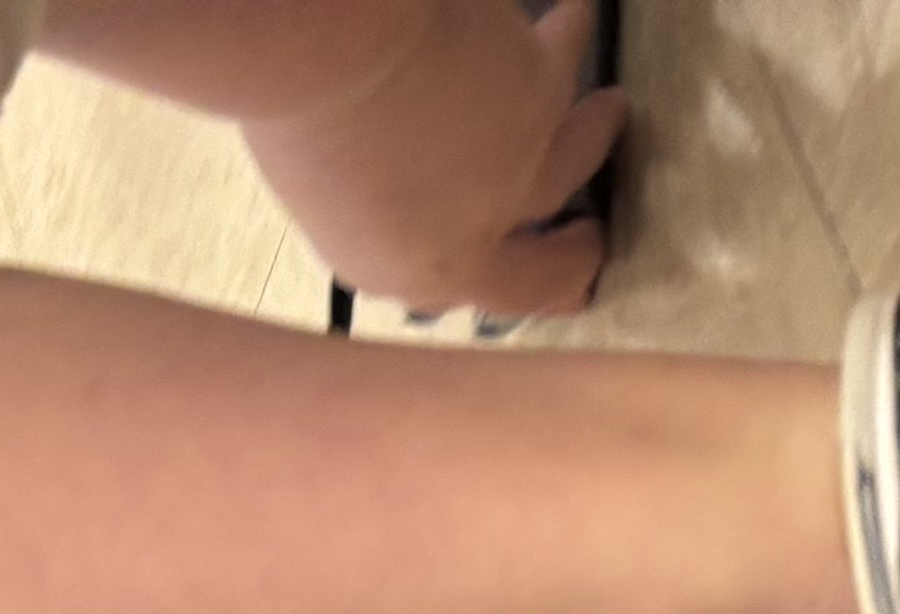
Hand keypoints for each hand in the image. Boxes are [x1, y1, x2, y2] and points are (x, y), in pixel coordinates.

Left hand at [251, 0, 625, 323]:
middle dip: (576, 254)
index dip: (526, 290)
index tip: (556, 284)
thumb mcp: (315, 176)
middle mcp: (466, 237)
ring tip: (611, 111)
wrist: (322, 39)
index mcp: (398, 266)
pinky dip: (569, 33)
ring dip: (593, 132)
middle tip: (594, 238)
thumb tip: (403, 179)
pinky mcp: (540, 96)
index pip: (479, 298)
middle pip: (548, 266)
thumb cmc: (289, 93)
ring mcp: (512, 171)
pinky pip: (565, 57)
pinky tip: (575, 17)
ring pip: (574, 153)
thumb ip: (368, 197)